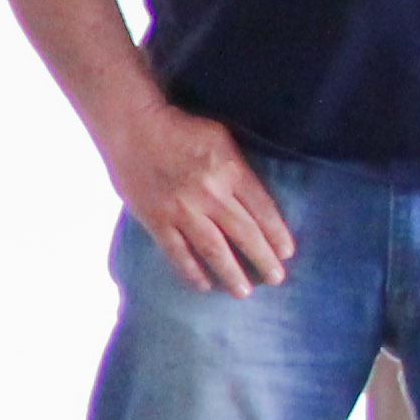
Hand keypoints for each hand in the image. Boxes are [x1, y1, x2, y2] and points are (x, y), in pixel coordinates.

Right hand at [102, 99, 295, 294]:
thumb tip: (252, 199)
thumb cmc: (180, 128)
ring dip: (231, 273)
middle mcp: (210, 195)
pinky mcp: (156, 219)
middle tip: (276, 278)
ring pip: (213, 249)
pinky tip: (203, 284)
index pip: (263, 210)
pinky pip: (177, 252)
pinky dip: (190, 271)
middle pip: (244, 234)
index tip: (287, 252)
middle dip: (263, 259)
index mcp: (230, 172)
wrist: (132, 127)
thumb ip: (239, 168)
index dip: (277, 234)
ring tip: (243, 292)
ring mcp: (181, 210)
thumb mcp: (222, 138)